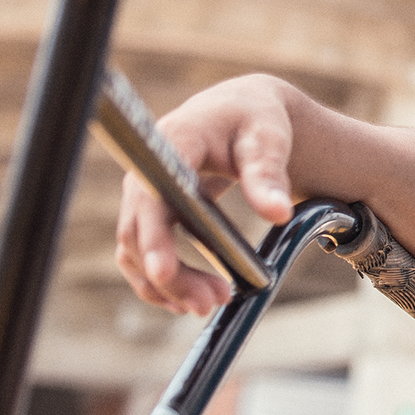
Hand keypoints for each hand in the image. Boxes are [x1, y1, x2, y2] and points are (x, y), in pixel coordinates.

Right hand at [115, 73, 297, 315]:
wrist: (242, 111)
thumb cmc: (255, 120)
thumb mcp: (267, 139)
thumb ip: (269, 174)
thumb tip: (278, 213)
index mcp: (171, 142)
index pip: (152, 195)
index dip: (153, 236)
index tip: (164, 271)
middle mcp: (146, 171)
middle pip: (140, 231)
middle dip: (170, 273)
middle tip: (211, 301)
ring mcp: (143, 194)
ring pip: (137, 249)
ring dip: (168, 283)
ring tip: (212, 303)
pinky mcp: (150, 212)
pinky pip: (144, 253)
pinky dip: (162, 280)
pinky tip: (190, 299)